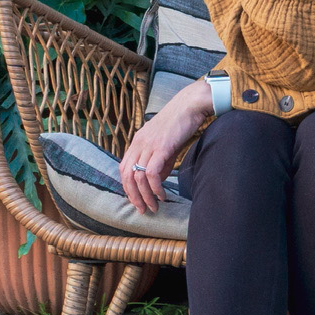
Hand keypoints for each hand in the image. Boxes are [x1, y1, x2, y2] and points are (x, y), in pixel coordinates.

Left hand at [120, 77, 212, 212]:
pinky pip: (152, 173)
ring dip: (145, 196)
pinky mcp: (161, 147)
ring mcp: (148, 145)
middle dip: (133, 196)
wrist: (190, 105)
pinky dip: (155, 188)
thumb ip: (160, 163)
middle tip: (142, 209)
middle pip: (126, 175)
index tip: (137, 200)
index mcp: (137, 142)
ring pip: (138, 177)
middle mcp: (138, 143)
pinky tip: (162, 195)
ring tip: (154, 206)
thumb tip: (157, 182)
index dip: (127, 187)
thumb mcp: (166, 145)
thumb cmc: (180, 124)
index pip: (124, 168)